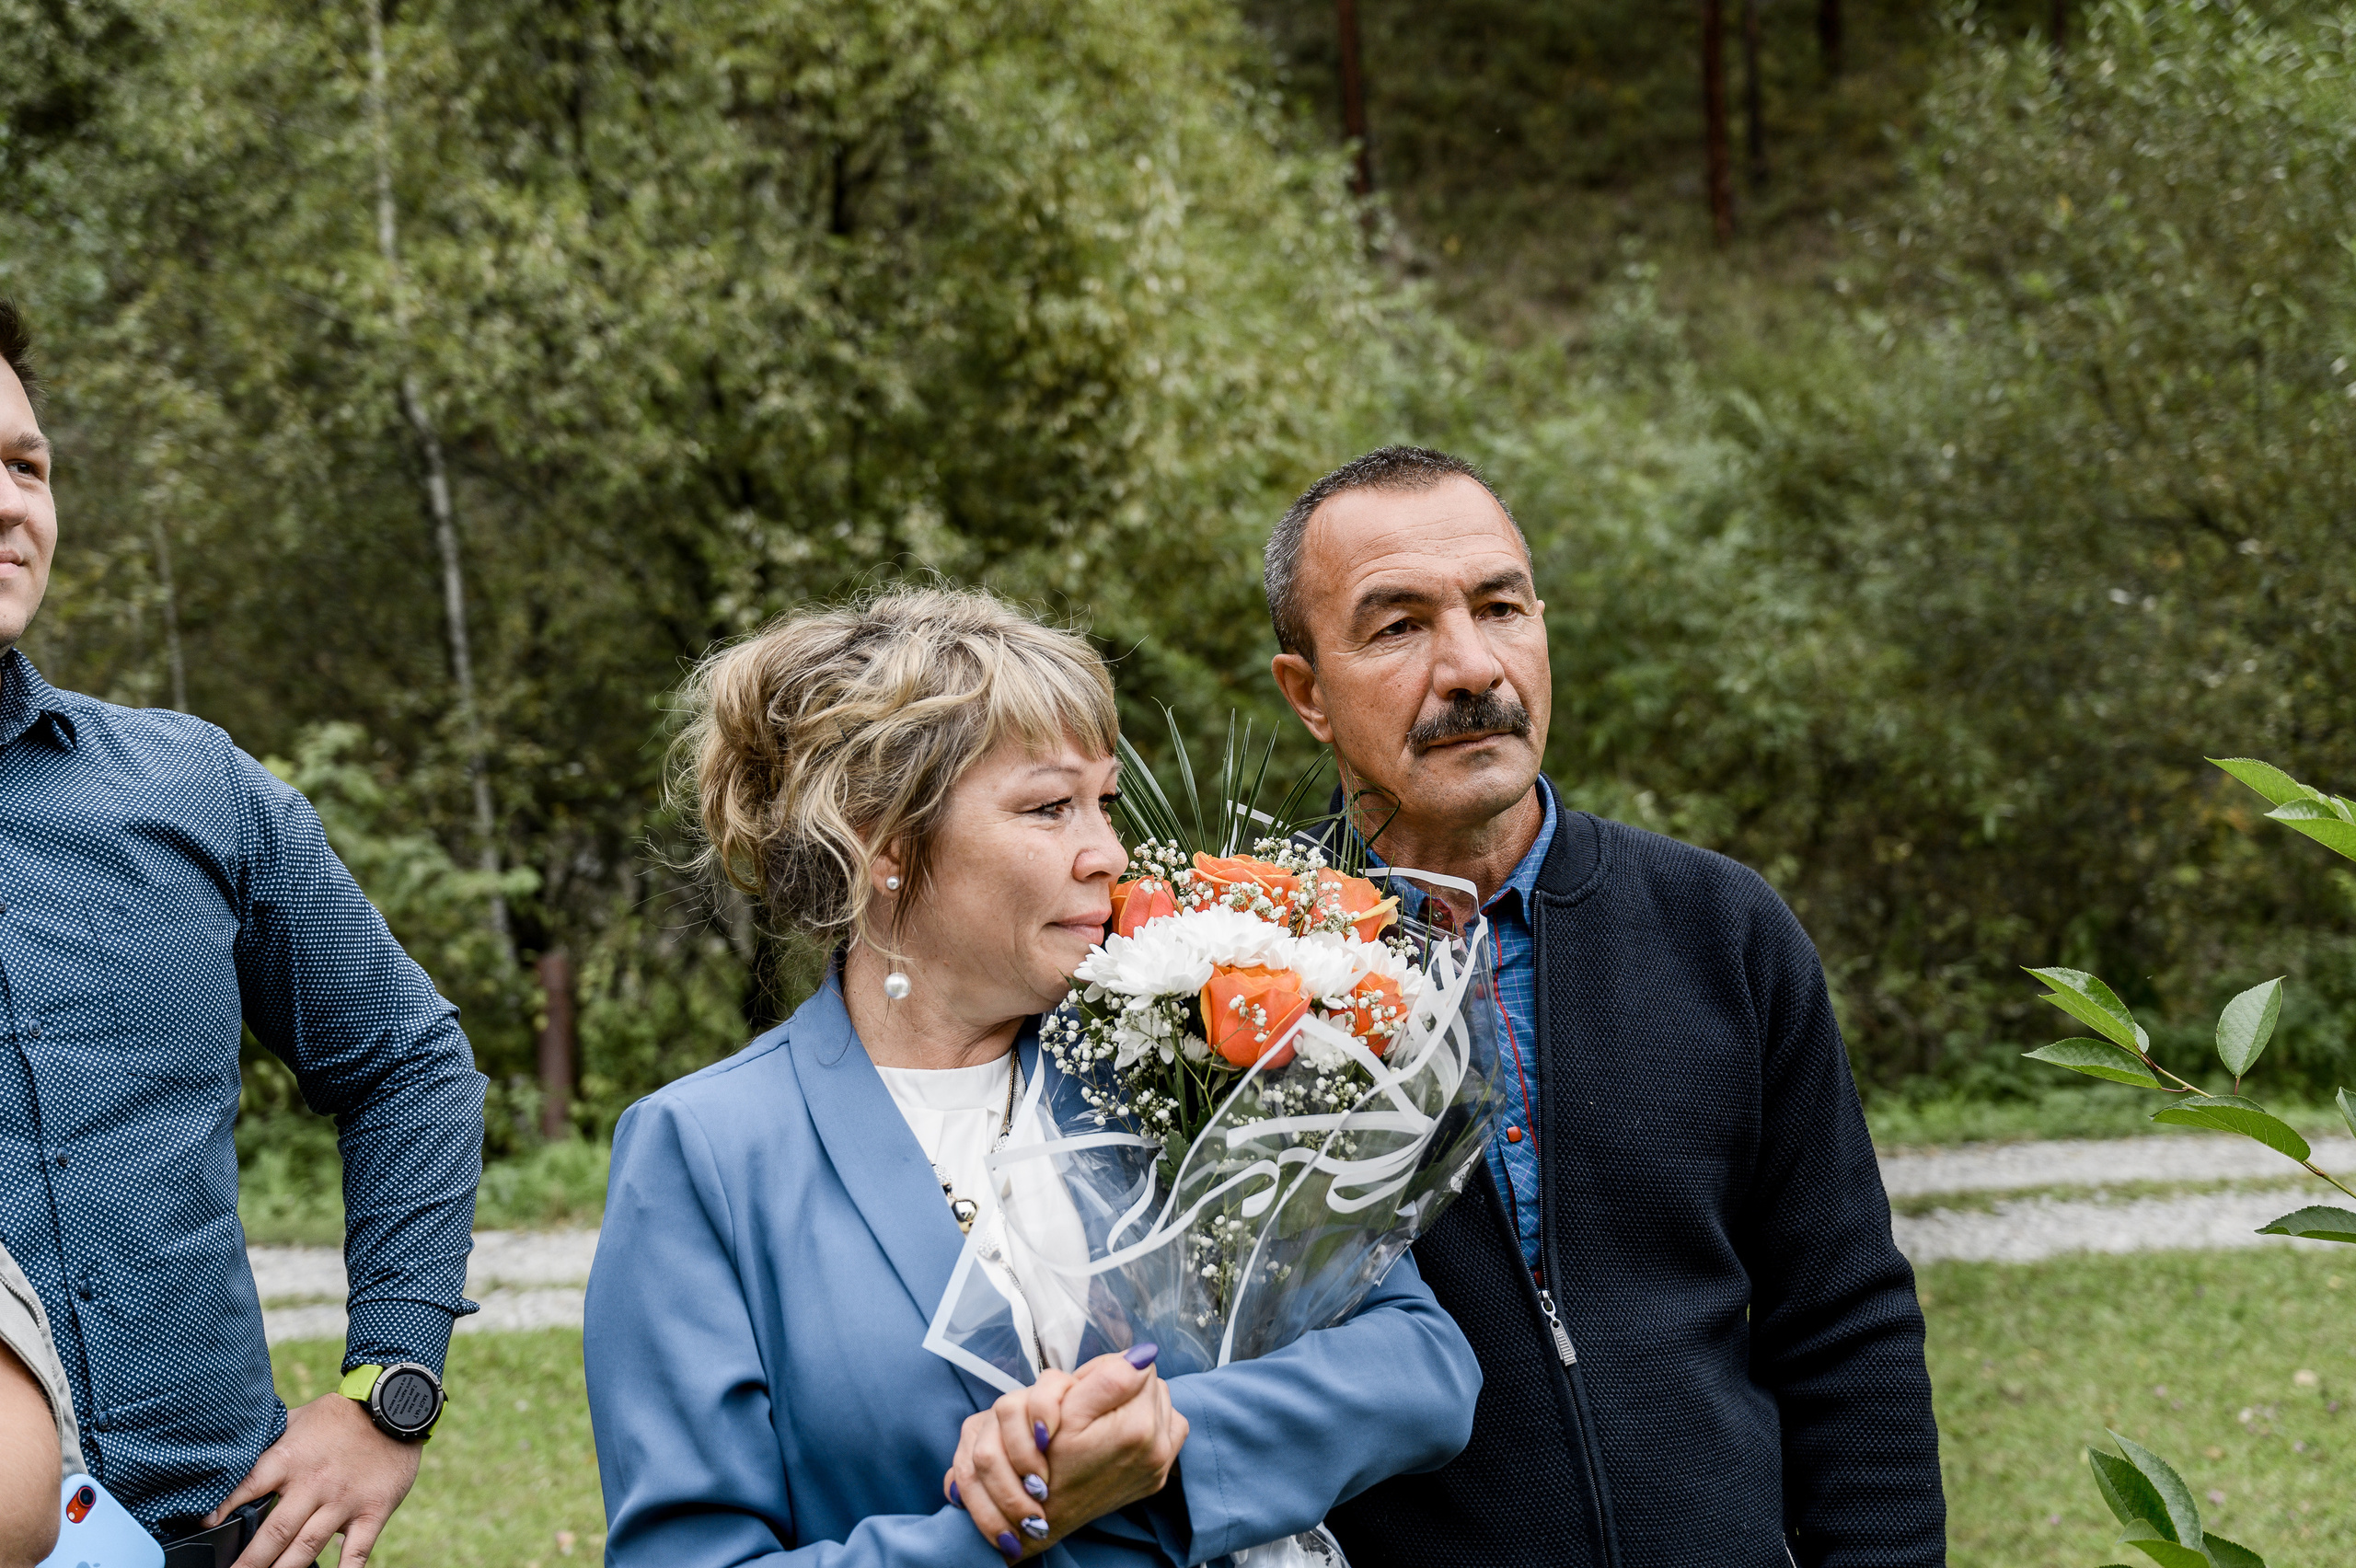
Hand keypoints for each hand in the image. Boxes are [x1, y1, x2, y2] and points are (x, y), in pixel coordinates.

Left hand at [207, 1392, 421, 1567]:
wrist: (397, 1407)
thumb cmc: (342, 1415)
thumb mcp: (300, 1419)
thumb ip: (271, 1441)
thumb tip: (235, 1453)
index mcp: (291, 1459)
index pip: (249, 1486)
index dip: (224, 1506)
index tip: (204, 1525)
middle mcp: (314, 1484)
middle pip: (274, 1531)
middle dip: (249, 1562)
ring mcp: (344, 1500)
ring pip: (308, 1546)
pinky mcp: (372, 1510)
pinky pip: (357, 1549)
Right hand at [944, 1346, 1186, 1561]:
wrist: (1044, 1517)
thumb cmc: (1046, 1464)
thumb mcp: (1067, 1414)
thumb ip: (1109, 1378)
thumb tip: (1145, 1353)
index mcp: (1138, 1428)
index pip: (1141, 1366)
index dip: (1108, 1370)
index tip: (1086, 1390)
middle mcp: (1158, 1448)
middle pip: (1154, 1384)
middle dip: (1124, 1386)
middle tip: (1089, 1406)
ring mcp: (1160, 1466)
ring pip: (1162, 1405)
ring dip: (1137, 1404)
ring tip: (1103, 1421)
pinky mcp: (1157, 1477)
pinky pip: (1168, 1432)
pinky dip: (1149, 1426)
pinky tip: (1121, 1435)